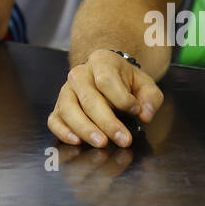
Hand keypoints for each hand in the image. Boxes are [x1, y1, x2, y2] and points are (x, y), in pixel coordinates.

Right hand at [48, 49, 163, 147]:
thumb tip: (145, 114)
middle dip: (107, 122)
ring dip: (85, 128)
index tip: (136, 111)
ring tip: (101, 143)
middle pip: (88, 97)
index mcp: (101, 61)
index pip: (106, 79)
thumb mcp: (144, 84)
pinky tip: (76, 141)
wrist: (105, 75)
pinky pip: (54, 119)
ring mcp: (66, 91)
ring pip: (68, 108)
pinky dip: (62, 131)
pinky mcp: (58, 107)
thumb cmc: (125, 82)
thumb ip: (150, 97)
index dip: (122, 98)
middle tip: (123, 139)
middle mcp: (79, 74)